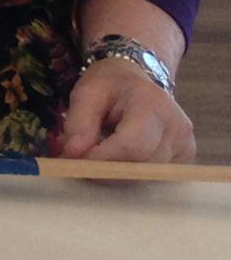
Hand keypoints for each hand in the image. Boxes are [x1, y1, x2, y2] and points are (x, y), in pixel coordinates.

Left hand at [55, 60, 195, 162]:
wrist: (136, 82)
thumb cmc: (111, 86)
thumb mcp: (87, 93)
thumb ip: (78, 123)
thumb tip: (72, 155)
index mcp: (154, 105)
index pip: (131, 145)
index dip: (101, 159)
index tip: (75, 161)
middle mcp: (178, 128)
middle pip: (140, 165)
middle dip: (105, 169)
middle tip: (80, 162)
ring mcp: (186, 146)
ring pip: (147, 176)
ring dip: (116, 173)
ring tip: (98, 155)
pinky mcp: (185, 159)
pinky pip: (155, 177)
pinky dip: (131, 174)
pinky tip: (119, 158)